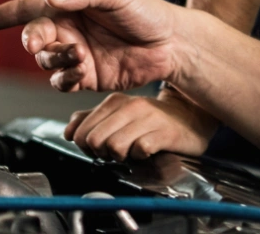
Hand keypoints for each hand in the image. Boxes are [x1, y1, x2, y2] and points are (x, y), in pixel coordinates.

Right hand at [0, 0, 192, 92]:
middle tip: (42, 44)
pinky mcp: (86, 77)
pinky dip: (65, 79)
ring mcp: (76, 54)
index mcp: (68, 5)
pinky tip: (81, 73)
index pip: (25, 10)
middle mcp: (68, 29)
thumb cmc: (147, 12)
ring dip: (55, 61)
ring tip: (78, 57)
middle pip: (33, 38)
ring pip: (46, 63)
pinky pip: (61, 82)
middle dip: (34, 42)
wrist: (172, 44)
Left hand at [64, 92, 218, 160]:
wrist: (191, 116)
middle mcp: (130, 106)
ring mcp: (148, 119)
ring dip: (120, 156)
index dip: (86, 147)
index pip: (81, 132)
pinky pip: (140, 150)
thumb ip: (91, 121)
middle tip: (115, 152)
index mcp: (114, 102)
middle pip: (94, 140)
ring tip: (131, 151)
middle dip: (101, 153)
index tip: (99, 148)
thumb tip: (68, 132)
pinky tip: (147, 151)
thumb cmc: (152, 120)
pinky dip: (140, 157)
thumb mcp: (119, 115)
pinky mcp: (165, 133)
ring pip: (114, 146)